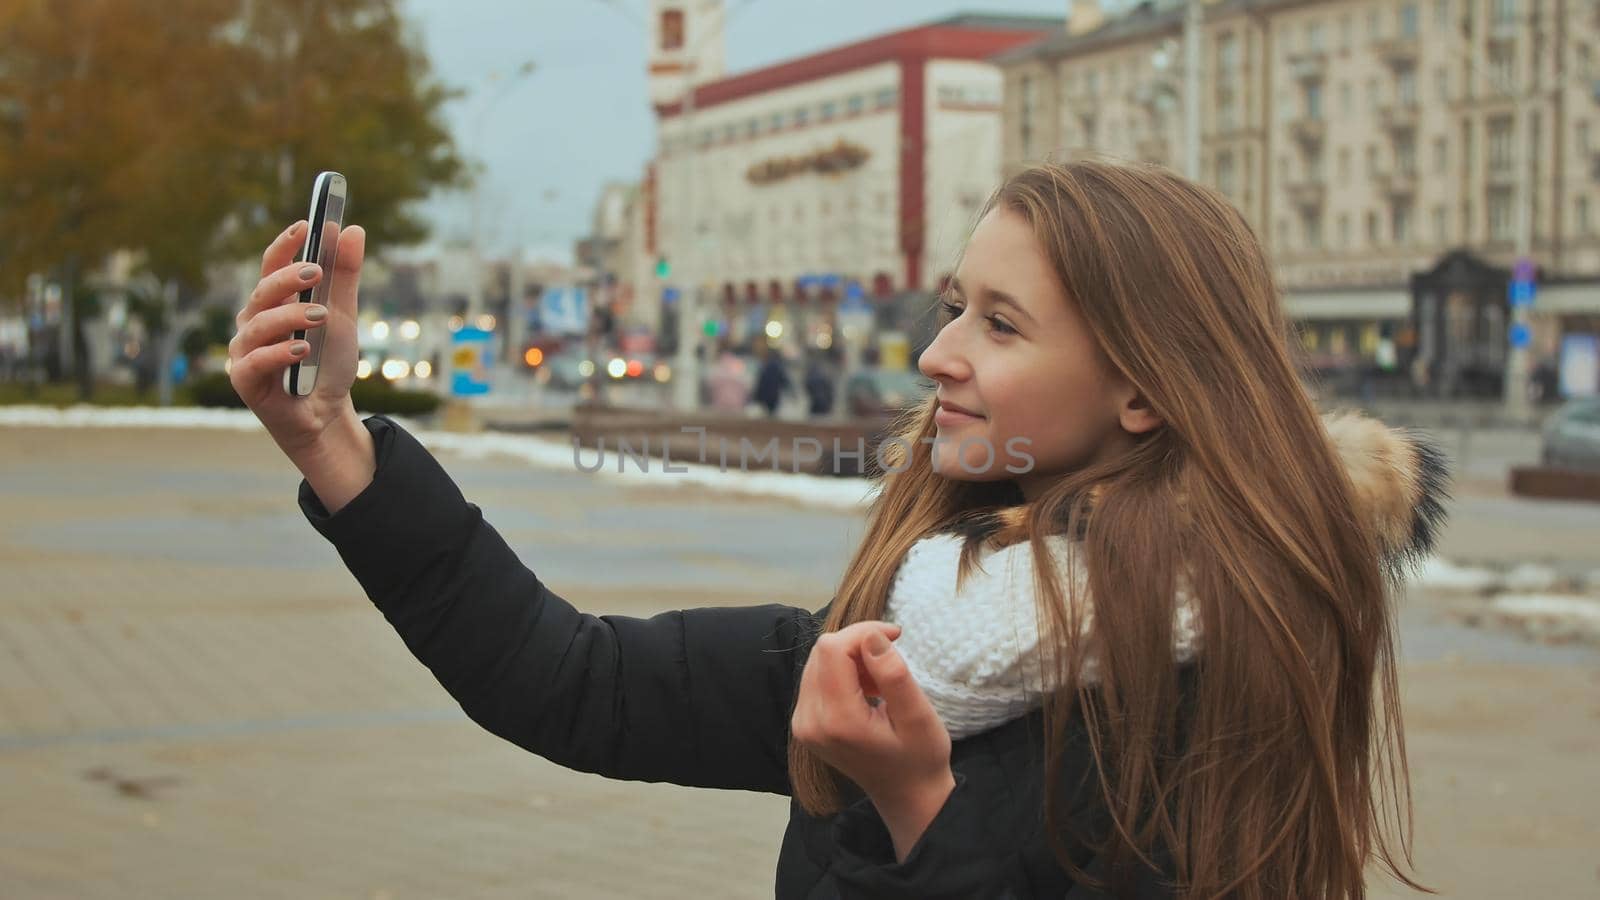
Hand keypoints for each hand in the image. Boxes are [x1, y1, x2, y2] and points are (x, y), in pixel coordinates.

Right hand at [229, 220, 366, 461]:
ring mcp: (245, 351)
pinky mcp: (245, 380)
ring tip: (321, 317)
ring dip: (290, 316)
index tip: (307, 225)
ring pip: (259, 324)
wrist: (326, 413)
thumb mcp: (342, 315)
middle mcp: (253, 322)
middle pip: (264, 291)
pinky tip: (301, 349)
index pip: (272, 265)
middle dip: (290, 278)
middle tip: (318, 272)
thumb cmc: (325, 363)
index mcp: (273, 302)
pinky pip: (255, 361)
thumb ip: (345, 275)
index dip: (286, 244)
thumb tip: (353, 229)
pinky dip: (278, 353)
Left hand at [791, 621, 954, 849]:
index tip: (895, 636)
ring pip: (818, 660)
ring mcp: (803, 724)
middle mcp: (810, 722)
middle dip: (858, 645)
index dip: (863, 632)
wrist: (906, 794)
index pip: (832, 649)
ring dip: (851, 658)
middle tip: (891, 661)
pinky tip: (867, 689)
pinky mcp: (804, 723)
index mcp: (838, 720)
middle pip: (822, 651)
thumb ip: (893, 675)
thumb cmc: (919, 757)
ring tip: (881, 681)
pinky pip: (817, 677)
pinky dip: (843, 672)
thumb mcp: (918, 716)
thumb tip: (871, 637)